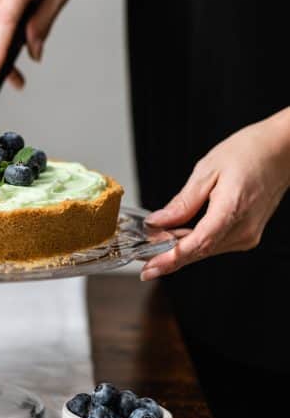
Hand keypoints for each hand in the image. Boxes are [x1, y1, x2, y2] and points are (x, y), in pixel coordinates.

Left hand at [141, 109, 289, 279]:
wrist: (279, 151)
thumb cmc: (248, 152)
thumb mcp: (207, 170)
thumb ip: (182, 202)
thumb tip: (157, 222)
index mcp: (232, 209)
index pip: (198, 244)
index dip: (171, 258)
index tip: (149, 267)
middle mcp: (243, 229)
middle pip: (199, 251)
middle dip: (169, 256)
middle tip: (142, 258)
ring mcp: (248, 235)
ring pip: (206, 250)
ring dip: (180, 249)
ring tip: (156, 242)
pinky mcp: (247, 234)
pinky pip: (215, 244)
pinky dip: (195, 242)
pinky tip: (179, 235)